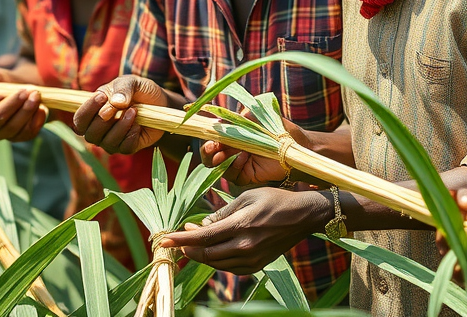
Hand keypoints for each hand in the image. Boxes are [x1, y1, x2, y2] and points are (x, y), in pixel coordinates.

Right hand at [0, 85, 47, 142]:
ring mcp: (3, 134)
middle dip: (12, 104)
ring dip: (26, 110)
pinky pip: (27, 133)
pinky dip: (36, 120)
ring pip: (13, 128)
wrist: (30, 92)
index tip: (0, 93)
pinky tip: (42, 108)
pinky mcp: (19, 137)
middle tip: (26, 91)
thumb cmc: (11, 83)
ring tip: (36, 95)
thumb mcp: (3, 76)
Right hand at [71, 76, 170, 153]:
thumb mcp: (132, 82)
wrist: (159, 101)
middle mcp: (99, 130)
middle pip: (90, 135)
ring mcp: (112, 140)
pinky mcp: (127, 147)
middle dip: (105, 121)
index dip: (87, 110)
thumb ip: (123, 88)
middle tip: (123, 105)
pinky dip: (132, 136)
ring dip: (121, 127)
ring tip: (134, 111)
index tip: (103, 96)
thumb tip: (116, 103)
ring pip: (108, 143)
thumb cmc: (139, 90)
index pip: (79, 120)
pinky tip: (139, 125)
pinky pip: (125, 148)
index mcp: (93, 112)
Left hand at [157, 188, 328, 273]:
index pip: (203, 237)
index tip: (163, 240)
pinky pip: (230, 268)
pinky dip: (217, 261)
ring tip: (193, 244)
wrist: (303, 216)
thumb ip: (222, 213)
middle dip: (188, 248)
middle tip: (179, 239)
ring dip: (201, 255)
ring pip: (216, 263)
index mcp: (241, 225)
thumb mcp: (246, 197)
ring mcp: (252, 258)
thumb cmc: (274, 200)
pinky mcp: (258, 265)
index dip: (181, 239)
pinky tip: (213, 251)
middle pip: (207, 254)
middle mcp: (245, 246)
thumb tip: (202, 226)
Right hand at [200, 115, 307, 185]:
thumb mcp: (256, 116)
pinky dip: (234, 168)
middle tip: (212, 147)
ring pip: (219, 167)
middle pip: (211, 155)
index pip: (212, 139)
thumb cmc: (278, 127)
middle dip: (208, 152)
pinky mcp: (248, 175)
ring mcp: (240, 164)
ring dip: (219, 159)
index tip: (209, 136)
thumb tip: (218, 122)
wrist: (297, 143)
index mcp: (233, 135)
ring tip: (225, 153)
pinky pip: (234, 176)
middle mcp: (233, 150)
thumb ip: (237, 117)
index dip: (208, 138)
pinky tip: (243, 158)